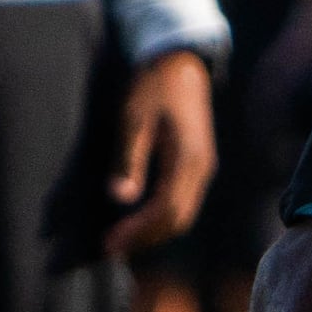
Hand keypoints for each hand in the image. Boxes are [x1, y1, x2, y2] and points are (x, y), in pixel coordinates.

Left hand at [104, 47, 220, 256]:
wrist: (179, 62)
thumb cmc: (153, 86)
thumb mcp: (133, 119)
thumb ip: (129, 159)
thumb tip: (120, 197)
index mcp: (187, 158)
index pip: (165, 210)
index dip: (137, 232)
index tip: (109, 243)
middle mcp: (201, 168)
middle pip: (177, 220)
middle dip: (144, 239)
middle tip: (110, 249)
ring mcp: (203, 167)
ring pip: (182, 214)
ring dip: (153, 232)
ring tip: (121, 240)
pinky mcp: (198, 164)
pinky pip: (183, 201)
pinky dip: (161, 217)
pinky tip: (138, 218)